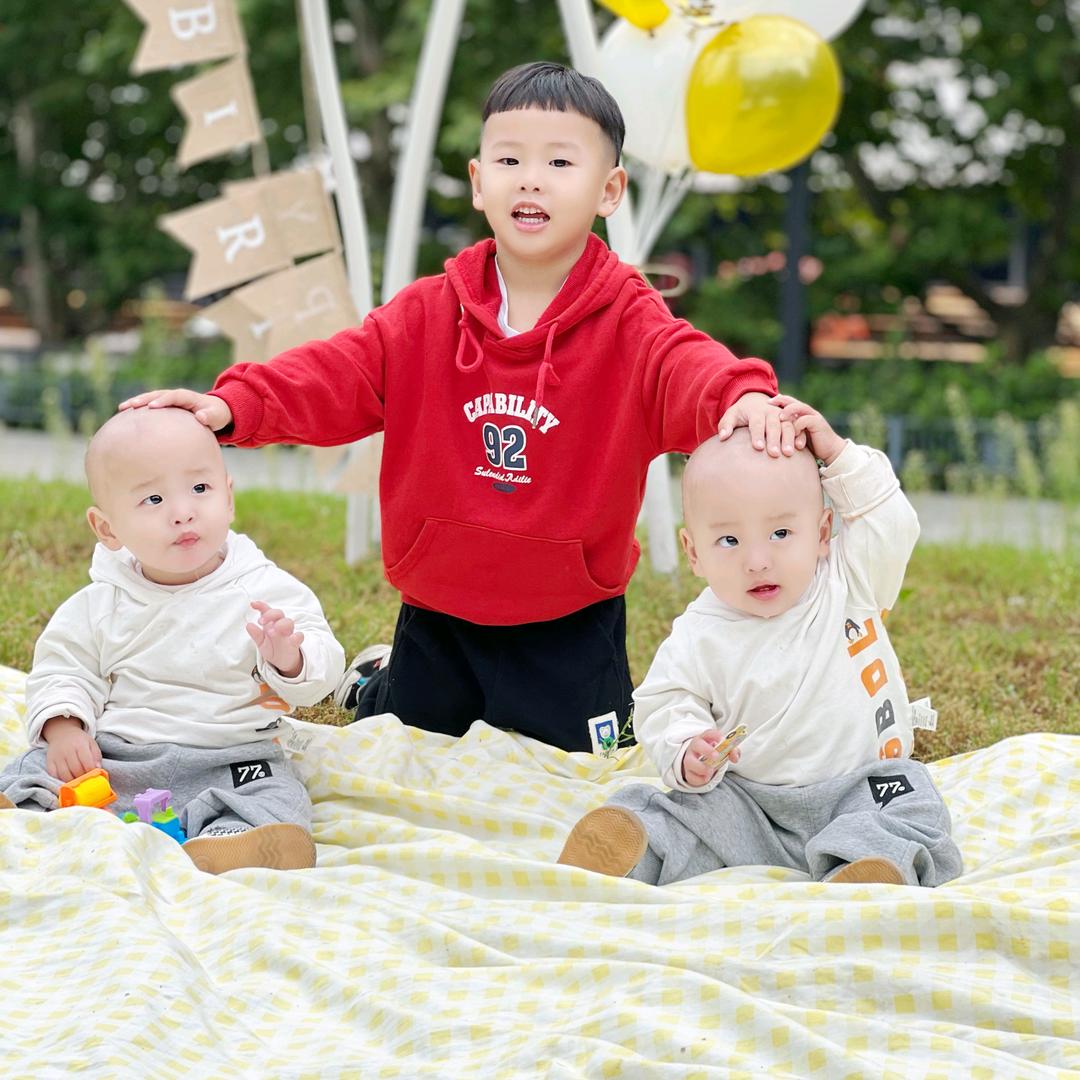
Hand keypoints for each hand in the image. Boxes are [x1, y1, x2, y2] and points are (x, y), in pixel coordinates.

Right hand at [42, 717, 101, 782]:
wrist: (62, 734)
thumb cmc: (80, 741)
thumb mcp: (92, 744)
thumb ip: (96, 756)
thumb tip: (98, 768)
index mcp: (80, 745)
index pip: (86, 762)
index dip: (91, 771)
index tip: (94, 776)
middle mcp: (67, 750)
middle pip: (75, 769)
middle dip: (82, 778)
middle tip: (86, 781)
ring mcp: (57, 757)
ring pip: (64, 774)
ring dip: (72, 781)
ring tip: (77, 782)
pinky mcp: (49, 762)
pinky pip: (53, 775)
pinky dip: (60, 780)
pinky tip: (67, 780)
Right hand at [117, 388, 232, 431]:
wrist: (215, 412)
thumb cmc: (217, 415)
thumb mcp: (217, 416)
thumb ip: (210, 417)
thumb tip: (200, 417)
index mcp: (188, 397)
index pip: (173, 396)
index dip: (163, 400)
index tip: (152, 407)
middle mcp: (176, 396)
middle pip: (157, 394)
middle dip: (143, 399)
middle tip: (129, 406)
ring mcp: (169, 400)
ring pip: (150, 398)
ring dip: (136, 402)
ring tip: (121, 408)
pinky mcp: (165, 407)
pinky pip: (150, 406)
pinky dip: (139, 410)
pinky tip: (126, 418)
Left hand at [246, 601, 304, 678]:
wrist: (283, 662)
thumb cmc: (272, 649)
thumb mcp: (261, 643)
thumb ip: (256, 634)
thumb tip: (248, 625)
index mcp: (271, 624)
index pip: (267, 611)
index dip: (261, 606)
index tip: (253, 604)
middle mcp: (280, 626)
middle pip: (279, 613)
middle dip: (270, 614)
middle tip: (261, 621)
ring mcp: (289, 633)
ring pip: (289, 622)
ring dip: (281, 624)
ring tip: (271, 632)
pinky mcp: (296, 642)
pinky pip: (299, 636)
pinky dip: (297, 636)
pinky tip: (292, 638)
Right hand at [681, 730, 740, 787]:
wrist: (699, 764)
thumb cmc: (713, 755)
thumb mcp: (723, 751)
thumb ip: (732, 751)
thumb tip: (735, 756)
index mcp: (704, 739)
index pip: (709, 733)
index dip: (715, 736)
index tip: (723, 740)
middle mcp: (695, 747)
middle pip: (697, 745)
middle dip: (707, 750)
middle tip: (716, 756)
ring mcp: (689, 760)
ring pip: (689, 762)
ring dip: (701, 767)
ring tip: (711, 771)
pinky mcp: (688, 772)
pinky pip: (691, 776)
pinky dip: (699, 779)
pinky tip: (706, 778)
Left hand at [717, 391, 804, 456]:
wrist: (755, 399)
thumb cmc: (741, 413)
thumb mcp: (731, 415)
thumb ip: (726, 426)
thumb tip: (722, 437)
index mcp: (756, 411)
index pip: (756, 423)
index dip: (757, 435)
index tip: (757, 447)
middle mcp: (771, 411)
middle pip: (773, 425)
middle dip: (774, 440)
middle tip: (774, 454)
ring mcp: (783, 414)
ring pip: (788, 425)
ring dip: (789, 439)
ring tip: (788, 453)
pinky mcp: (792, 418)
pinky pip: (798, 425)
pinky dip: (800, 435)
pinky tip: (800, 447)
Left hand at [769, 395, 845, 465]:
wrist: (830, 452)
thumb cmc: (811, 446)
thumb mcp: (795, 437)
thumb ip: (786, 432)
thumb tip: (768, 434)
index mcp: (800, 413)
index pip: (787, 402)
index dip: (776, 401)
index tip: (764, 404)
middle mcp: (807, 412)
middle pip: (792, 401)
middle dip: (779, 400)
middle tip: (768, 404)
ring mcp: (813, 416)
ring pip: (799, 407)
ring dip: (788, 411)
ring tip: (779, 417)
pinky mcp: (818, 423)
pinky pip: (805, 420)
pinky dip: (797, 425)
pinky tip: (792, 433)